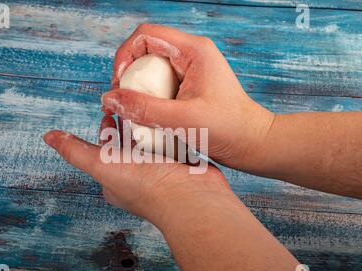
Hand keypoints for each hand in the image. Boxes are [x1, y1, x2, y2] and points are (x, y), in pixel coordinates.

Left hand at [43, 115, 232, 226]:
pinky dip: (167, 129)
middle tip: (128, 101)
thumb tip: (48, 137)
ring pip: (149, 140)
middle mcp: (136, 176)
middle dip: (126, 122)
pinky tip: (169, 116)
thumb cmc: (147, 185)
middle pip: (127, 142)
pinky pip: (170, 141)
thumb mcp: (102, 164)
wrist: (191, 196)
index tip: (108, 109)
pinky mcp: (179, 164)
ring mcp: (160, 170)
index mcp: (115, 179)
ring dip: (147, 123)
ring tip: (147, 103)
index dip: (104, 128)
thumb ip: (76, 150)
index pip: (104, 148)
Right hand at [101, 23, 274, 169]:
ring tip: (133, 112)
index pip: (146, 35)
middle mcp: (190, 55)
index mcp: (193, 51)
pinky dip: (148, 99)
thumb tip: (110, 99)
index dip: (125, 55)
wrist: (251, 144)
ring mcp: (189, 71)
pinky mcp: (187, 87)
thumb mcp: (183, 120)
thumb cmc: (228, 129)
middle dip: (129, 75)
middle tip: (123, 102)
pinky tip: (146, 117)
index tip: (119, 83)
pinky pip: (158, 85)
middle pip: (145, 52)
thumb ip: (145, 109)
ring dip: (137, 89)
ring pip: (150, 70)